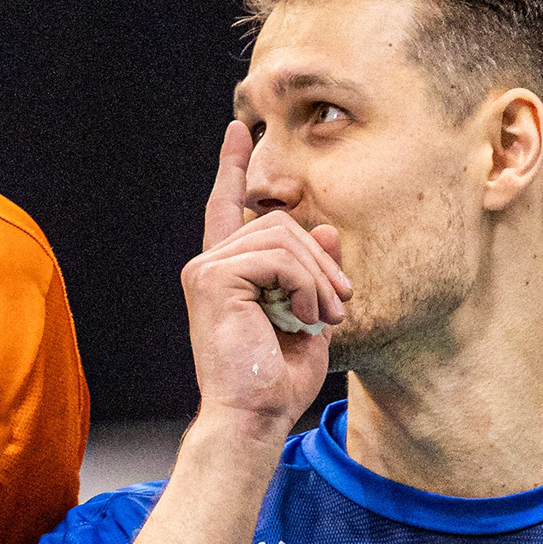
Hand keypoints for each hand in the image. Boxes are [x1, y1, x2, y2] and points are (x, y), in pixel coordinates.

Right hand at [181, 120, 347, 432]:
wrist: (253, 414)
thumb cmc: (277, 379)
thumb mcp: (311, 314)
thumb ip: (315, 270)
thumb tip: (322, 228)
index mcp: (227, 273)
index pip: (228, 208)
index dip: (233, 167)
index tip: (239, 129)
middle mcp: (209, 265)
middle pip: (279, 223)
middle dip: (321, 261)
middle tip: (337, 307)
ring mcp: (205, 270)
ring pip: (282, 235)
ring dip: (318, 277)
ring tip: (323, 316)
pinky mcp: (210, 279)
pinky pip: (277, 256)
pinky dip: (305, 284)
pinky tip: (306, 315)